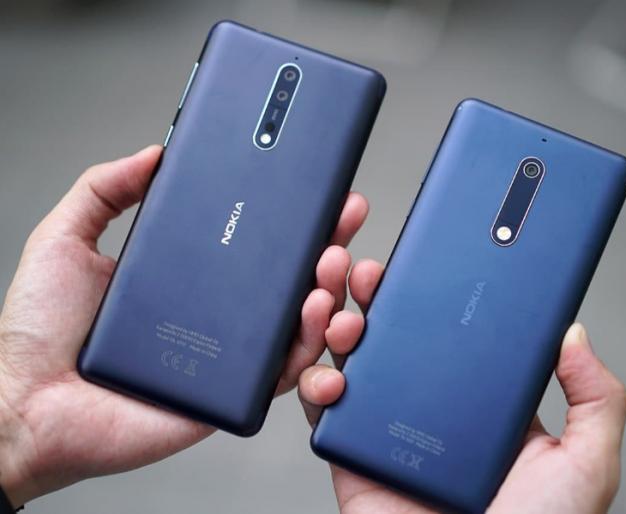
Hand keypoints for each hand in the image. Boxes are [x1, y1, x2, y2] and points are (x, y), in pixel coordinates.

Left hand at [0, 146, 367, 505]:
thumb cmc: (38, 333)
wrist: (26, 405)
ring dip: (327, 289)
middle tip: (342, 217)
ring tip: (330, 262)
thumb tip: (153, 153)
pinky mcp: (228, 392)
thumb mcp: (65, 239)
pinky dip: (308, 343)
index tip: (313, 189)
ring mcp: (225, 353)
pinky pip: (282, 370)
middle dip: (325, 245)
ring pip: (297, 322)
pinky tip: (313, 312)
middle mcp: (214, 312)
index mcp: (188, 276)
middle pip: (285, 278)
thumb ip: (104, 189)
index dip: (287, 216)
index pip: (250, 240)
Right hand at [298, 260, 625, 513]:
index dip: (425, 291)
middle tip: (361, 270)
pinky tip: (328, 374)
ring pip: (350, 361)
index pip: (445, 329)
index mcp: (474, 399)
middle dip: (367, 296)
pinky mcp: (353, 453)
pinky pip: (324, 411)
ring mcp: (387, 426)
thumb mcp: (584, 462)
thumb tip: (573, 334)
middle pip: (389, 335)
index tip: (413, 259)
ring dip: (334, 324)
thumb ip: (595, 398)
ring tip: (335, 306)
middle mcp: (427, 405)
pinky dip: (314, 385)